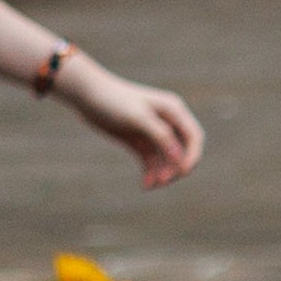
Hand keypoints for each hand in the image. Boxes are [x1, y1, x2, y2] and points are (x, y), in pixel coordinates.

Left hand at [61, 63, 206, 188]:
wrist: (86, 95)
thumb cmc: (113, 100)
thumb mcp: (137, 117)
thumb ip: (161, 135)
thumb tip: (179, 157)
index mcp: (174, 111)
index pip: (194, 137)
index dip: (192, 156)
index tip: (183, 172)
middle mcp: (168, 122)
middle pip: (183, 151)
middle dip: (176, 168)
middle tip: (162, 182)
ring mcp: (154, 132)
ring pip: (167, 159)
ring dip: (162, 173)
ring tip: (150, 186)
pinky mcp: (140, 141)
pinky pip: (152, 161)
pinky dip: (151, 173)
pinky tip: (145, 184)